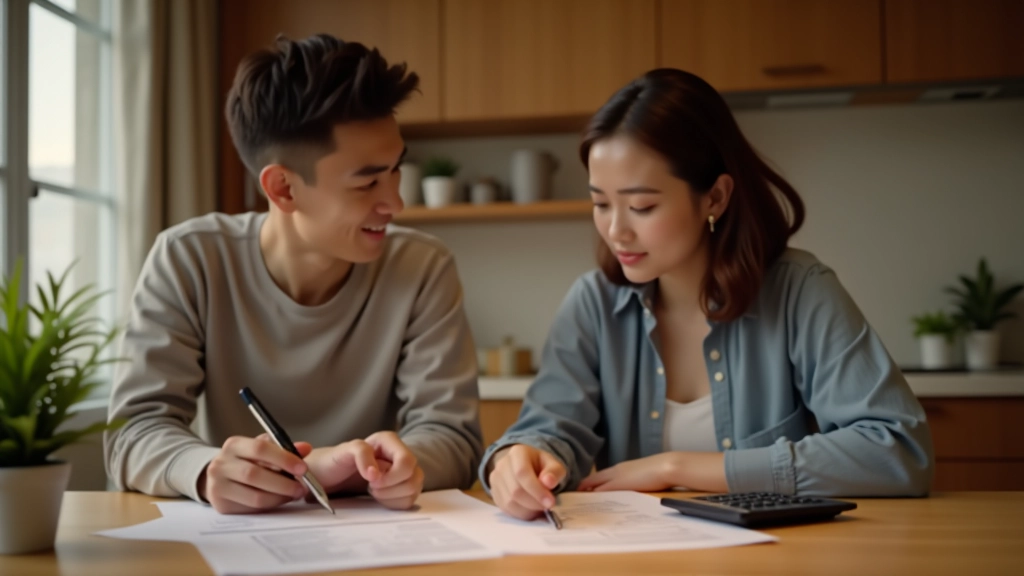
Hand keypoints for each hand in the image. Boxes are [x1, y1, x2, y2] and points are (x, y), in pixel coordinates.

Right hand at [199, 434, 312, 513]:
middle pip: (254, 475)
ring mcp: (218, 486)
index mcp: (234, 445)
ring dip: (279, 497)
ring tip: (293, 495)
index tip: (302, 468)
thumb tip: (305, 448)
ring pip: (254, 496)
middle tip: (302, 488)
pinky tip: (280, 501)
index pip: (259, 448)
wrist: (220, 477)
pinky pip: (251, 509)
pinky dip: (270, 506)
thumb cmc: (247, 461)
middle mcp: (221, 464)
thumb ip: (283, 448)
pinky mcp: (221, 505)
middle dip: (283, 483)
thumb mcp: (262, 449)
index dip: (283, 458)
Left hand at [307, 431, 423, 509]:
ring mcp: (403, 472)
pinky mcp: (402, 488)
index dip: (392, 476)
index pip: (407, 461)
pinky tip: (379, 497)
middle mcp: (399, 455)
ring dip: (391, 496)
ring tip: (373, 491)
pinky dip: (393, 503)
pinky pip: (409, 501)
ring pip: (414, 489)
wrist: (327, 476)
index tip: (371, 480)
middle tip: (371, 487)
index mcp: (389, 441)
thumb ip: (361, 453)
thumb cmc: (333, 462)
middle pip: (414, 477)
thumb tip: (376, 474)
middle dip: (391, 488)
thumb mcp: (342, 452)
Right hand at [488, 444, 566, 520]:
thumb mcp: (553, 465)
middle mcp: (502, 464)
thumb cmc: (541, 466)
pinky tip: (532, 509)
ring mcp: (495, 480)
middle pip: (515, 490)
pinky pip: (506, 509)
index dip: (536, 490)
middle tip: (548, 506)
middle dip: (534, 502)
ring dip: (528, 510)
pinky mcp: (494, 493)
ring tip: (540, 507)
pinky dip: (521, 514)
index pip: (522, 473)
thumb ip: (554, 472)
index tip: (550, 502)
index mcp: (517, 453)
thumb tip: (548, 482)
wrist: (526, 467)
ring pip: (510, 502)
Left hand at [578, 452, 726, 492]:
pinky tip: (587, 503)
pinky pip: (601, 490)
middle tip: (570, 497)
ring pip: (594, 484)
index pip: (598, 476)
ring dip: (585, 492)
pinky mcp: (619, 483)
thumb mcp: (641, 475)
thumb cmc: (659, 471)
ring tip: (573, 501)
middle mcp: (615, 471)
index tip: (579, 491)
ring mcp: (616, 476)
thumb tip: (630, 488)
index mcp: (620, 469)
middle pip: (592, 479)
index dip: (588, 483)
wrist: (666, 466)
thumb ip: (632, 480)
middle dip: (581, 488)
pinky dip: (593, 496)